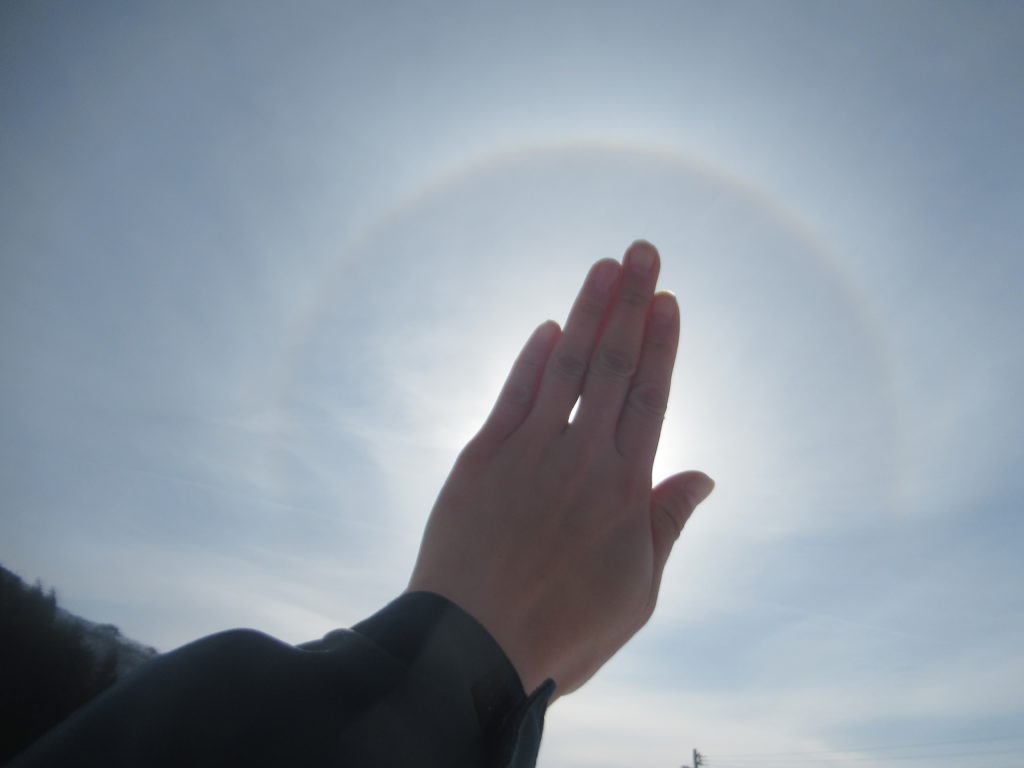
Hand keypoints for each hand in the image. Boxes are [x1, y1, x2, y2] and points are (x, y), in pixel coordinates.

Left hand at [407, 241, 713, 697]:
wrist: (472, 649)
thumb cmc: (562, 631)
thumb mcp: (636, 592)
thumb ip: (667, 523)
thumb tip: (703, 472)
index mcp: (623, 489)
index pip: (650, 397)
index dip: (661, 344)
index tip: (669, 299)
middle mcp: (579, 457)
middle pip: (611, 366)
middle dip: (630, 304)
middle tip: (644, 252)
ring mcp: (527, 452)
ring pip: (563, 366)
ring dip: (584, 313)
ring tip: (603, 267)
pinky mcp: (480, 459)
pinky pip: (512, 395)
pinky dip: (530, 358)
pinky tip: (547, 327)